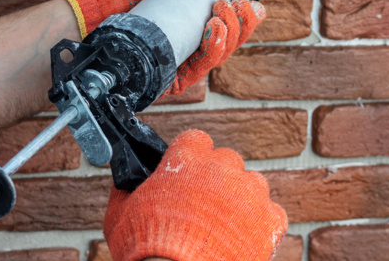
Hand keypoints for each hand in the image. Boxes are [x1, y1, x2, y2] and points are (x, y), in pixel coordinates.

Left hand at [60, 0, 265, 95]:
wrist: (82, 16)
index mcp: (186, 18)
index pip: (225, 20)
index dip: (243, 15)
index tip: (250, 0)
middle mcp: (185, 41)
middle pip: (229, 41)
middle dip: (242, 23)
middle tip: (236, 2)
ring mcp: (177, 60)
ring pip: (218, 55)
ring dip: (231, 34)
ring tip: (222, 13)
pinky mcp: (167, 78)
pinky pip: (199, 71)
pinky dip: (212, 51)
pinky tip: (214, 31)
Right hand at [103, 130, 287, 260]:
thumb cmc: (146, 251)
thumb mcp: (118, 216)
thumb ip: (126, 191)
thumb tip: (124, 183)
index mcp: (187, 160)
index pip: (195, 140)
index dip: (189, 157)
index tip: (185, 173)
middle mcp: (223, 168)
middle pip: (225, 161)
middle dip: (215, 178)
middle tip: (200, 205)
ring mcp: (250, 192)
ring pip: (250, 184)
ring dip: (239, 198)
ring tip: (221, 226)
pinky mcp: (269, 218)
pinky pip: (270, 212)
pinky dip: (258, 223)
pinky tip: (241, 238)